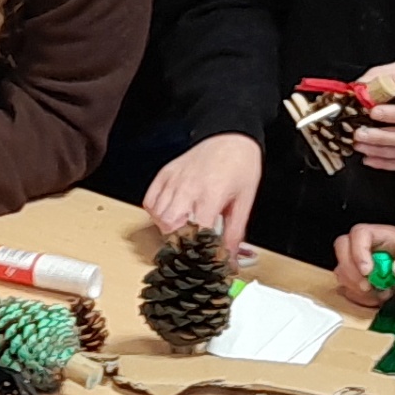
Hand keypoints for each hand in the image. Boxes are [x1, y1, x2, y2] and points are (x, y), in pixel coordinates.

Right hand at [142, 132, 262, 250]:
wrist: (231, 136)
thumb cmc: (240, 165)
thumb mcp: (245, 201)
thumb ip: (235, 232)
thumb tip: (229, 258)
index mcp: (211, 194)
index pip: (196, 231)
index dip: (199, 249)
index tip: (204, 256)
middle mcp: (188, 187)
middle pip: (170, 225)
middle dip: (179, 240)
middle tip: (192, 242)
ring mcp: (173, 180)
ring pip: (157, 215)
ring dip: (167, 227)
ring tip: (182, 227)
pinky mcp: (165, 174)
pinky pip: (150, 201)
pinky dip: (156, 212)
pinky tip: (170, 213)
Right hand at [332, 223, 394, 306]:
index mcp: (385, 236)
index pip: (360, 234)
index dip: (359, 251)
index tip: (368, 271)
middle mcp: (369, 247)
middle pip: (343, 247)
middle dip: (351, 270)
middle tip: (367, 286)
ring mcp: (361, 263)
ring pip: (342, 269)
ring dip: (355, 286)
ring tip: (379, 293)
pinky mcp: (359, 279)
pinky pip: (346, 287)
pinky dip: (358, 297)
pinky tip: (376, 298)